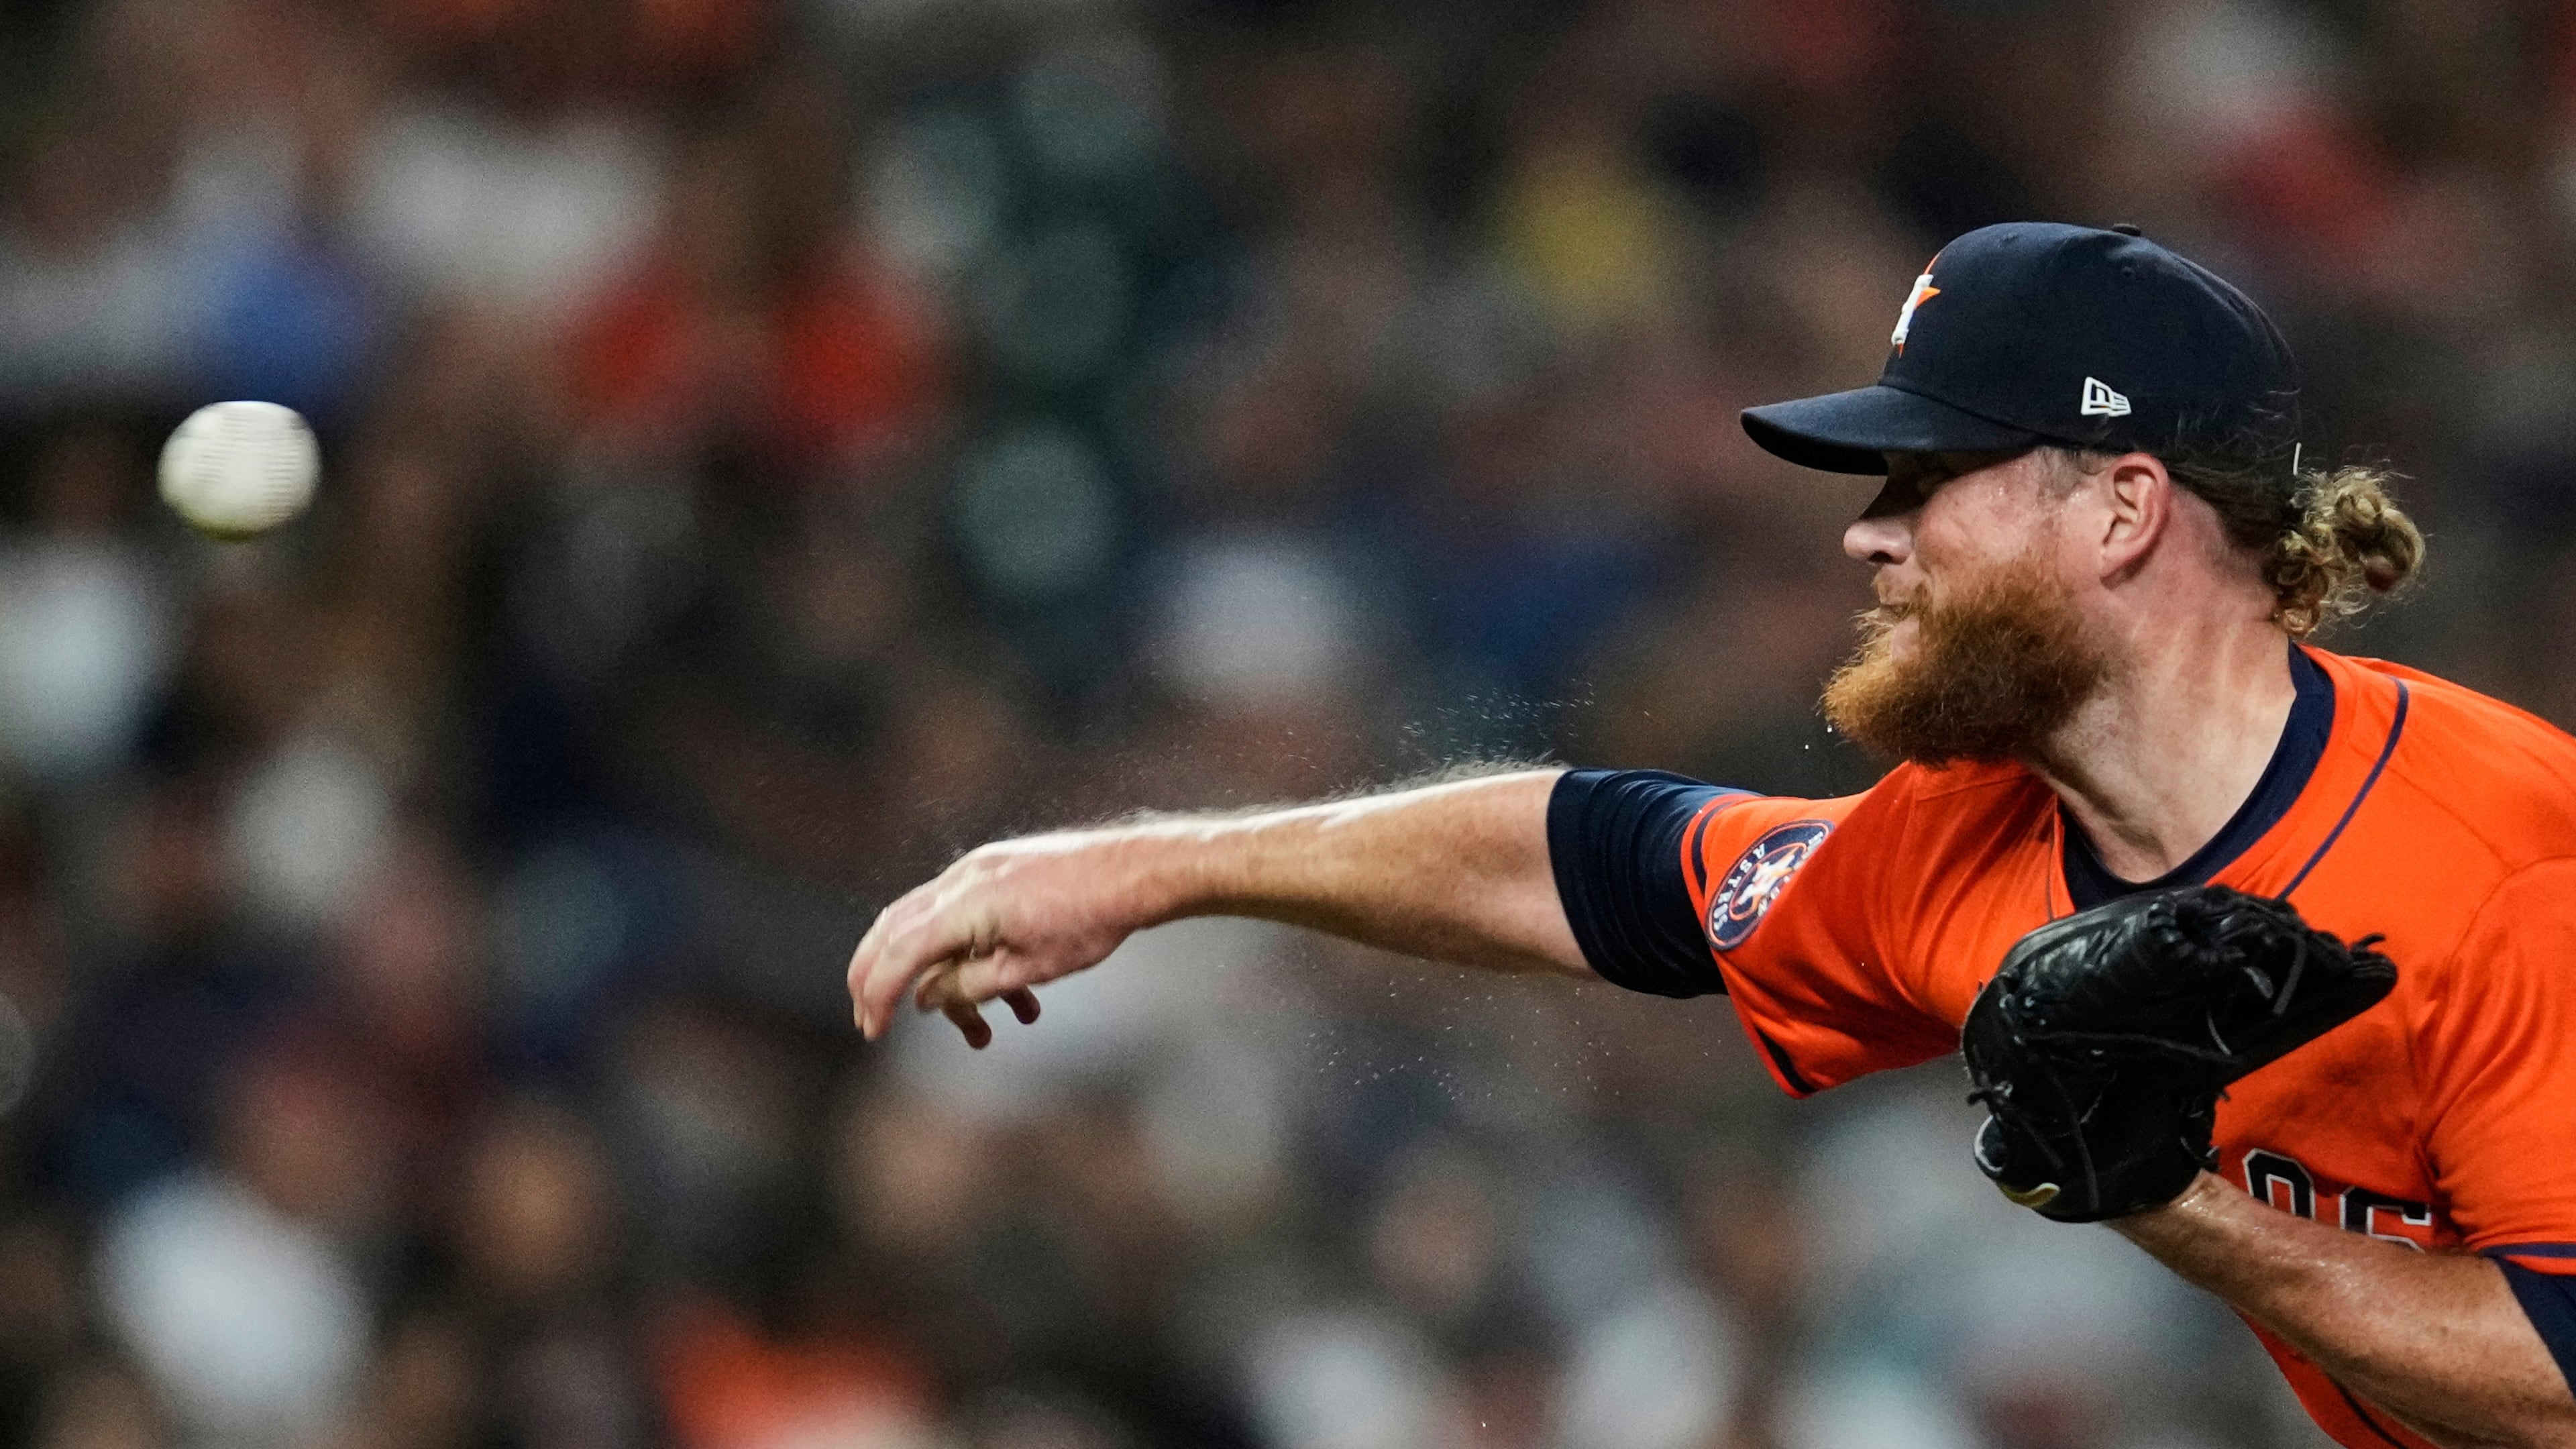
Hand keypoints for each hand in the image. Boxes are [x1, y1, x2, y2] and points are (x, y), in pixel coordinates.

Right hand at [846, 829, 1164, 1047]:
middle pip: (894, 930)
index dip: (878, 995)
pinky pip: (965, 918)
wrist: (1135, 871)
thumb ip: (968, 986)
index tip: (872, 1031)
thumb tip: (925, 997)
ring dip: (948, 984)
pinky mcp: (997, 872)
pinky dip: (974, 959)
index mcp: (964, 904)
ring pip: (933, 929)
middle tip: (874, 1020)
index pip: (899, 952)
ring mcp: (978, 870)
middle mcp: (961, 879)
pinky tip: (1018, 1002)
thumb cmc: (1090, 920)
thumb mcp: (1027, 969)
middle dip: (881, 980)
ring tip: (981, 1033)